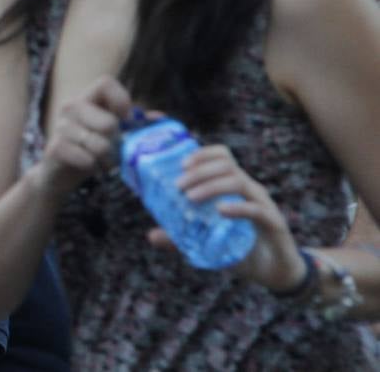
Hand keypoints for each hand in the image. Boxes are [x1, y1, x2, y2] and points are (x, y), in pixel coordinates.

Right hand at [33, 75, 130, 196]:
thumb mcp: (111, 133)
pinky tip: (89, 166)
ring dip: (107, 159)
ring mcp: (61, 127)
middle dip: (117, 142)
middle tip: (114, 150)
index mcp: (86, 98)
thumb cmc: (90, 147)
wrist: (58, 172)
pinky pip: (87, 159)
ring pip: (100, 145)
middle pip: (109, 123)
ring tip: (103, 161)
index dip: (121, 100)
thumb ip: (134, 124)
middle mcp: (71, 107)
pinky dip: (93, 167)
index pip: (106, 83)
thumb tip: (161, 117)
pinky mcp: (55, 147)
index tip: (125, 119)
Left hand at [148, 144, 304, 291]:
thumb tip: (151, 236)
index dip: (202, 154)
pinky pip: (256, 209)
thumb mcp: (207, 241)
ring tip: (191, 197)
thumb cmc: (241, 248)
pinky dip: (237, 208)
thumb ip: (181, 237)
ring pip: (238, 182)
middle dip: (199, 171)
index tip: (181, 165)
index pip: (222, 157)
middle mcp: (250, 189)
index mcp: (235, 186)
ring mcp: (263, 204)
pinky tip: (221, 211)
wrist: (274, 271)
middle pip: (226, 165)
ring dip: (211, 186)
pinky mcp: (274, 223)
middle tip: (178, 186)